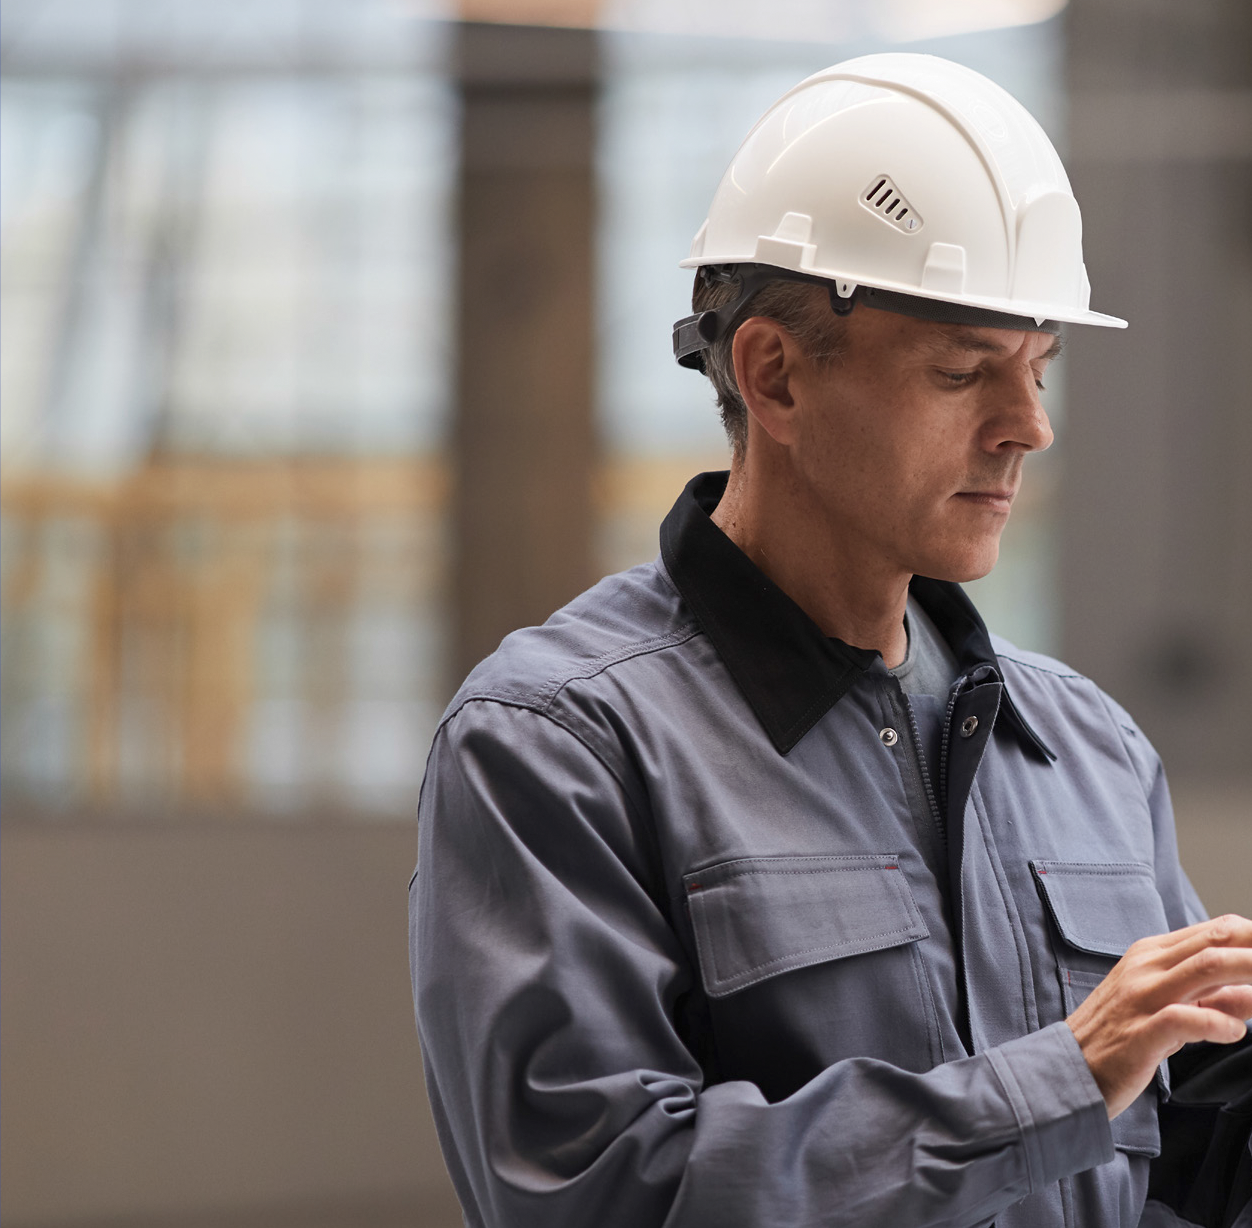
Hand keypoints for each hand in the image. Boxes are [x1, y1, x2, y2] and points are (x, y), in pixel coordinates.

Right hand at [1066, 914, 1251, 1118]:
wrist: (1068, 1069)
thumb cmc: (1118, 1037)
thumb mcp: (1165, 1009)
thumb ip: (1209, 998)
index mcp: (1150, 954)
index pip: (1212, 930)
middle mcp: (1146, 967)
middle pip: (1214, 942)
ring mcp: (1141, 997)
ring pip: (1204, 969)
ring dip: (1249, 975)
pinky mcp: (1140, 1032)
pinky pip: (1185, 1018)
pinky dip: (1219, 1022)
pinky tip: (1235, 1032)